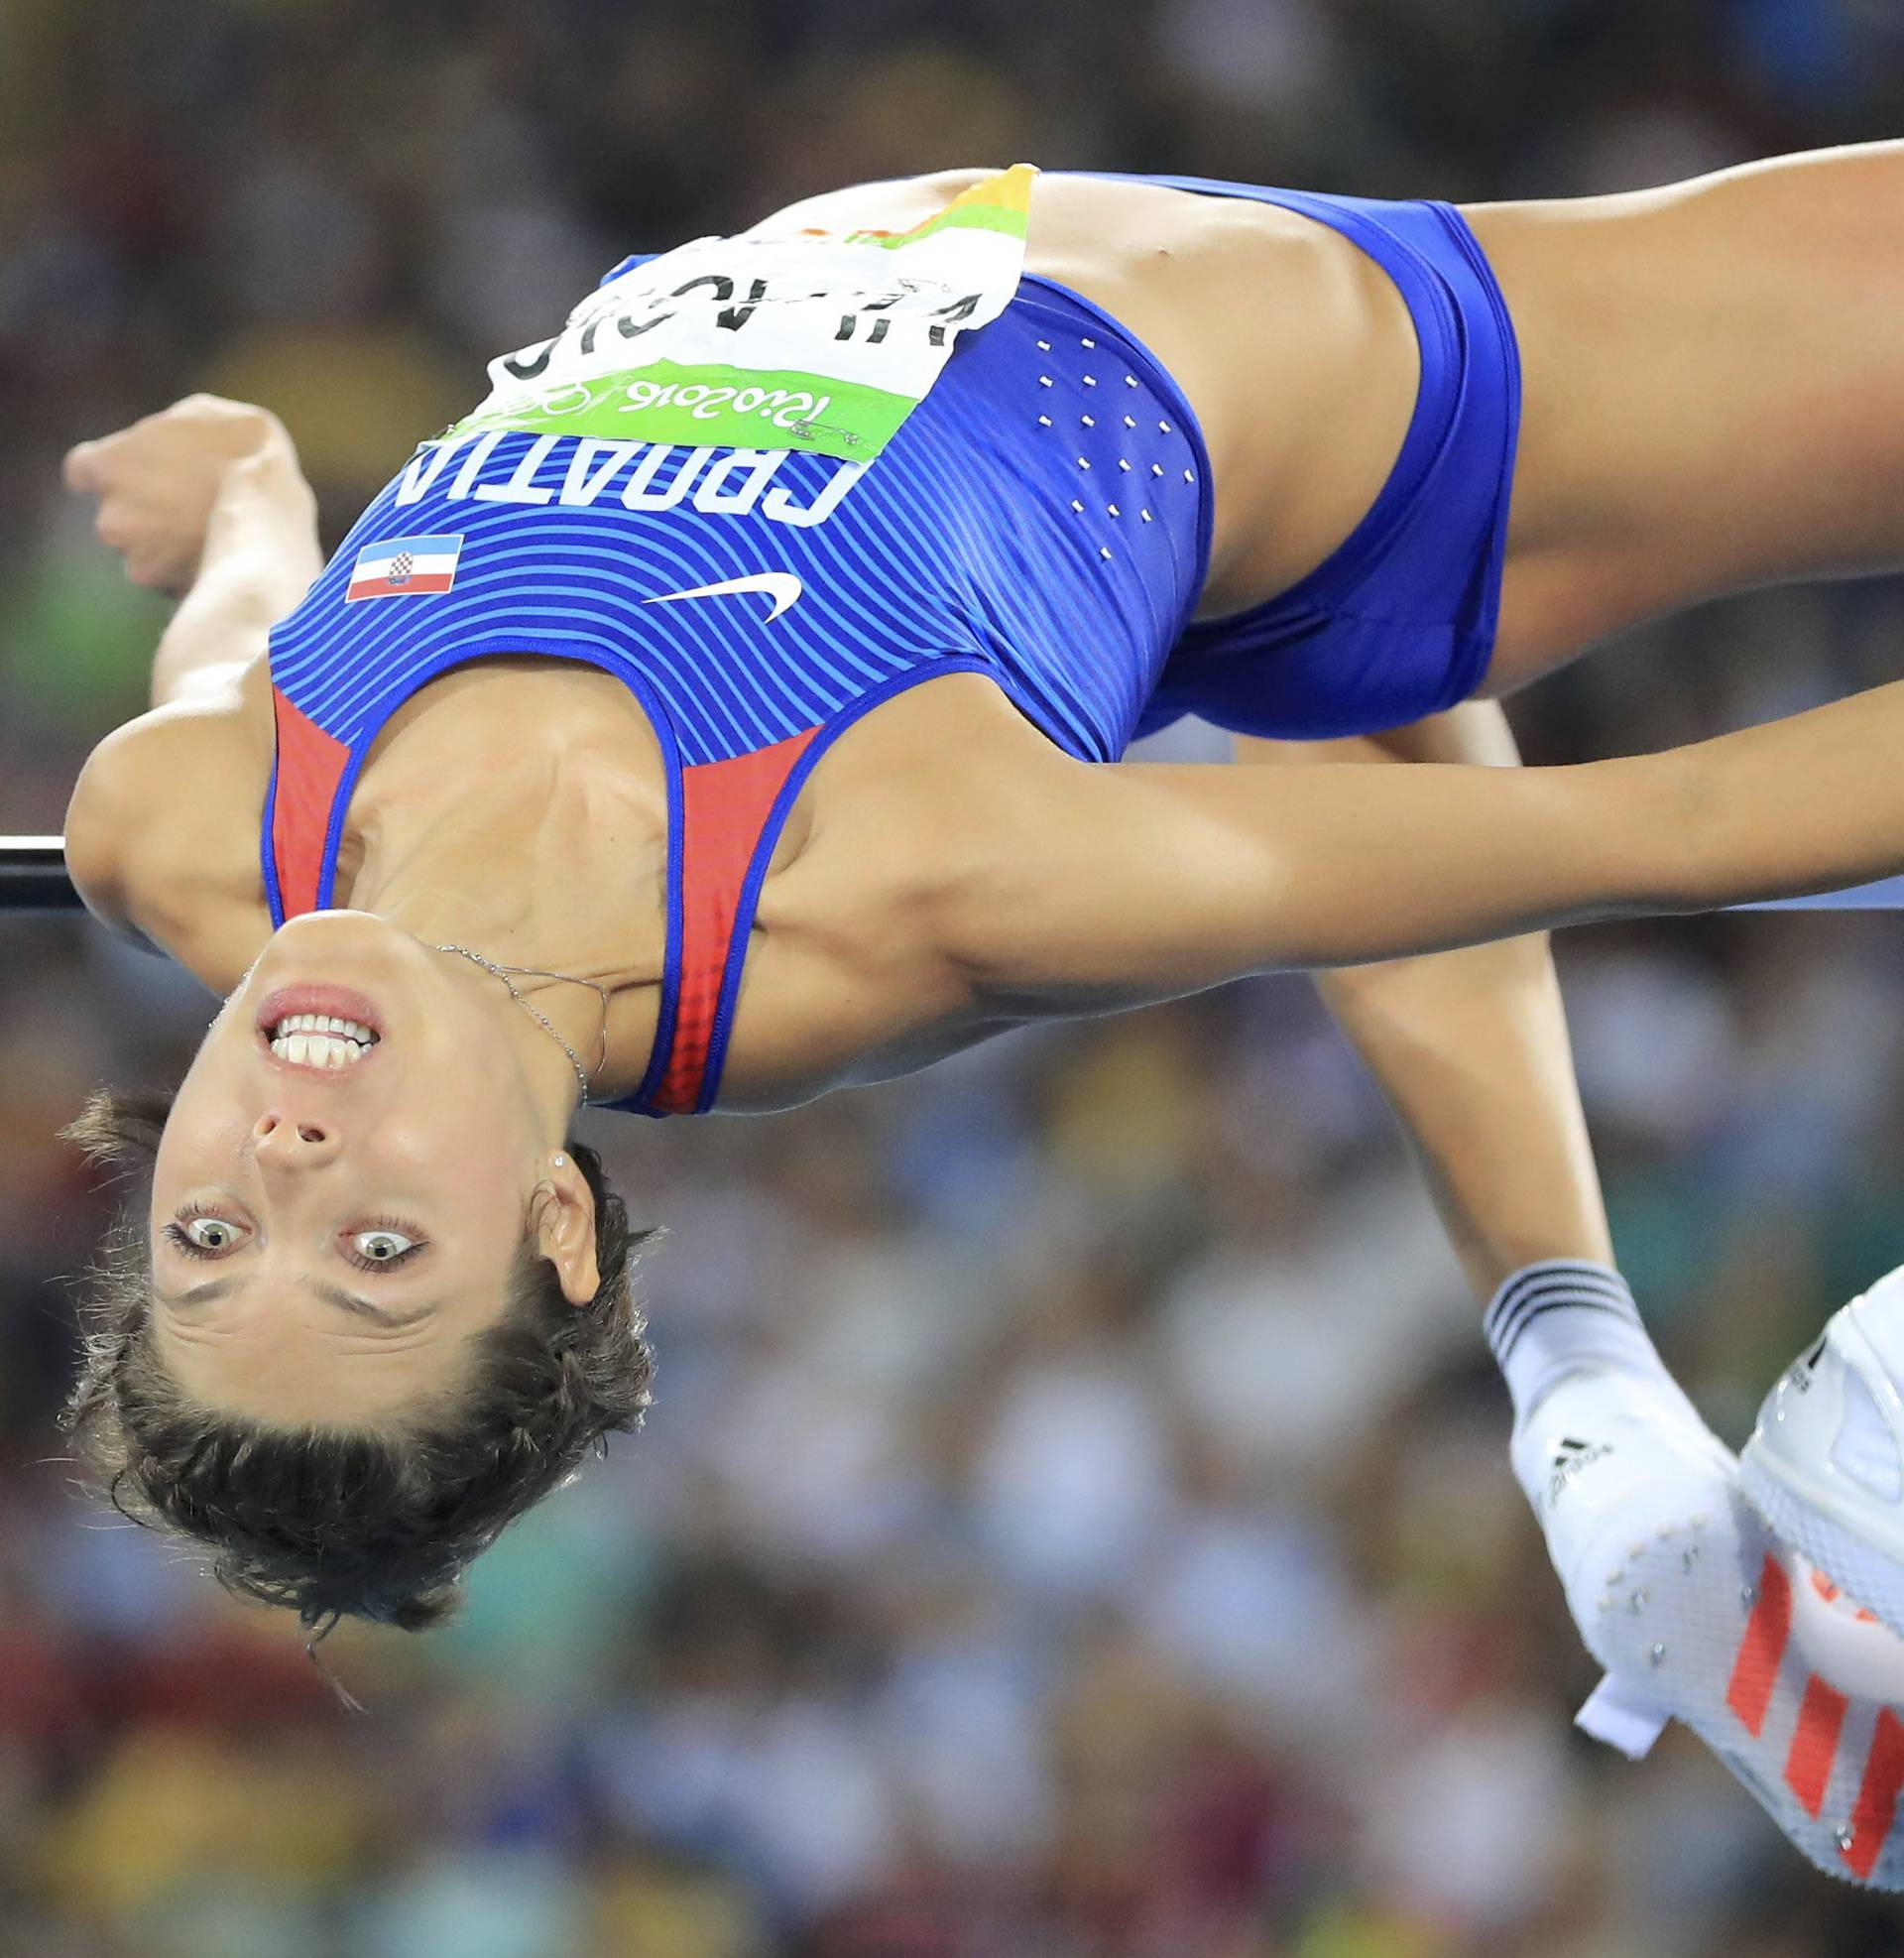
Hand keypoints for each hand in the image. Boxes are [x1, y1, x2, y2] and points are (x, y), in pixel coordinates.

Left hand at [63, 395, 312, 595]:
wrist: (271, 516)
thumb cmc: (241, 455)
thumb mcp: (204, 414)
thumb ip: (166, 431)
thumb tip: (166, 440)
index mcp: (109, 465)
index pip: (82, 471)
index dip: (112, 473)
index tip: (133, 476)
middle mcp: (110, 516)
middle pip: (118, 515)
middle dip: (147, 512)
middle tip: (191, 504)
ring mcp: (136, 558)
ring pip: (144, 552)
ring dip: (167, 546)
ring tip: (213, 535)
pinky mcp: (167, 589)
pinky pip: (171, 580)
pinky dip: (189, 573)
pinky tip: (222, 559)